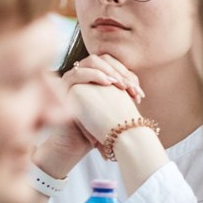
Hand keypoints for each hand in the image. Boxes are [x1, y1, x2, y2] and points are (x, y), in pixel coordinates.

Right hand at [35, 55, 142, 175]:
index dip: (127, 74)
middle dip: (120, 72)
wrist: (78, 142)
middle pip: (104, 59)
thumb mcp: (114, 110)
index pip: (113, 64)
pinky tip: (108, 84)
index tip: (138, 93)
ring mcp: (72, 77)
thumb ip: (123, 98)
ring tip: (121, 86)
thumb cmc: (97, 128)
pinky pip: (78, 73)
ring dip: (109, 71)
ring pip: (92, 61)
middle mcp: (83, 73)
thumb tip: (139, 92)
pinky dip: (94, 75)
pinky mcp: (63, 85)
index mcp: (95, 75)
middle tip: (131, 89)